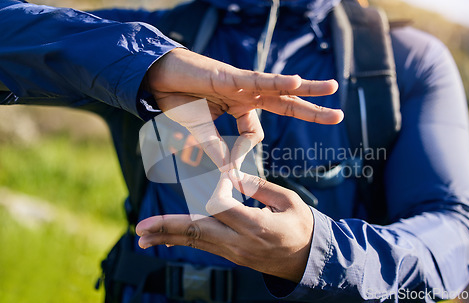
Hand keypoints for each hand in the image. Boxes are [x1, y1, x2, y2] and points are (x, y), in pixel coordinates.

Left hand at [136, 170, 313, 282]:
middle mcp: (239, 243)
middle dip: (168, 227)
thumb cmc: (301, 227)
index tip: (225, 176)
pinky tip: (163, 238)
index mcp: (256, 226)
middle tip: (140, 228)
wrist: (307, 262)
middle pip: (198, 232)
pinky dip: (183, 239)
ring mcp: (233, 253)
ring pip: (196, 241)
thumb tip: (232, 175)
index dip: (217, 188)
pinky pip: (203, 245)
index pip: (222, 207)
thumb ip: (259, 186)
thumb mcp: (288, 202)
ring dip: (168, 236)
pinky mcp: (231, 255)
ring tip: (142, 235)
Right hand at [144, 48, 342, 168]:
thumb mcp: (199, 130)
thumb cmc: (178, 100)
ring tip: (332, 87)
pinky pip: (257, 80)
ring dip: (307, 88)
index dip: (242, 152)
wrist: (156, 78)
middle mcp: (246, 95)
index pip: (254, 133)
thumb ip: (213, 147)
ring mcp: (240, 85)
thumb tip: (225, 170)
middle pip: (285, 103)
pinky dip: (275, 82)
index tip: (225, 168)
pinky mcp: (229, 76)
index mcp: (239, 108)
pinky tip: (296, 81)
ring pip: (280, 87)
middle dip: (312, 109)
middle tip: (338, 115)